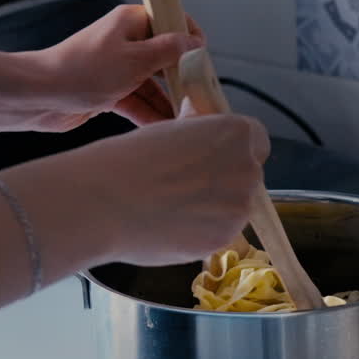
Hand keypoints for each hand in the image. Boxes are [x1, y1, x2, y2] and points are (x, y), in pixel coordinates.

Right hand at [0, 112, 269, 266]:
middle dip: (223, 178)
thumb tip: (198, 119)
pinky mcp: (223, 239)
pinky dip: (200, 230)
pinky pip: (218, 232)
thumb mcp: (168, 130)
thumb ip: (196, 131)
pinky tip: (170, 224)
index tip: (210, 153)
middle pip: (247, 174)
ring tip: (171, 206)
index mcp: (237, 134)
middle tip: (185, 183)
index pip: (255, 139)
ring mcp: (238, 209)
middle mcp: (248, 171)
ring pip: (234, 206)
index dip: (231, 147)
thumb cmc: (127, 160)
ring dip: (212, 206)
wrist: (103, 204)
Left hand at [26, 5, 203, 130]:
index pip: (169, 21)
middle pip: (164, 58)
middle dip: (181, 77)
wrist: (41, 96)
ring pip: (152, 85)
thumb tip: (194, 42)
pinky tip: (163, 128)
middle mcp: (125, 42)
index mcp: (130, 23)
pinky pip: (137, 102)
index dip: (188, 37)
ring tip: (185, 120)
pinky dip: (149, 114)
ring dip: (166, 102)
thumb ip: (169, 51)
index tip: (202, 58)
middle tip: (198, 95)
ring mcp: (117, 68)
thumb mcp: (135, 59)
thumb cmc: (83, 70)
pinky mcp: (109, 91)